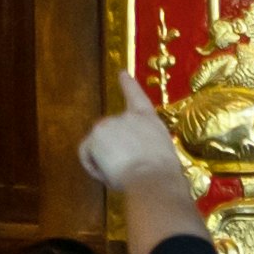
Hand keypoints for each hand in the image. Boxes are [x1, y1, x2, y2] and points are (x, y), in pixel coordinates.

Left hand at [80, 67, 205, 253]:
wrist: (153, 182)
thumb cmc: (166, 178)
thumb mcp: (163, 158)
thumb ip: (149, 152)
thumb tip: (146, 169)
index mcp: (148, 120)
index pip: (136, 97)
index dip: (128, 84)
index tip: (120, 72)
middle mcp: (125, 117)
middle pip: (112, 135)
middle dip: (116, 153)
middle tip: (132, 173)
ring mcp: (107, 125)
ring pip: (99, 148)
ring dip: (107, 163)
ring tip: (125, 176)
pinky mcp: (93, 138)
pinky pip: (87, 156)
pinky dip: (93, 167)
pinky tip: (109, 176)